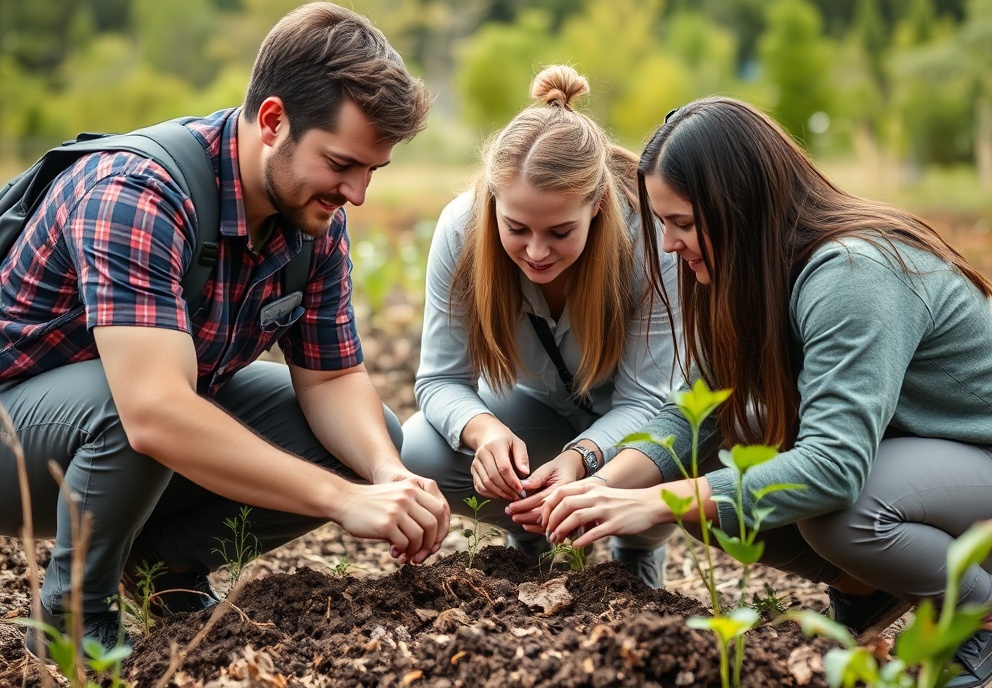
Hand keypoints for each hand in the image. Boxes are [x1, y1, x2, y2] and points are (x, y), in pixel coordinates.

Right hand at [334, 477, 448, 564]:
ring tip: (407, 555)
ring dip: (415, 549)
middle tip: (421, 553)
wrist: (344, 501)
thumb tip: (432, 536)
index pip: (439, 510)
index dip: (439, 528)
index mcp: (412, 489)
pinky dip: (402, 551)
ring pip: (419, 536)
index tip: (432, 541)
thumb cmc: (371, 503)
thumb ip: (414, 508)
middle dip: (429, 543)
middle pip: (432, 524)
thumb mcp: (396, 496)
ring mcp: (396, 510)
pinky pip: (404, 542)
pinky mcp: (385, 524)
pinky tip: (394, 551)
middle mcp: (407, 497)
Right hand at [470, 426, 529, 501]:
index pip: (503, 467)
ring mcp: (476, 462)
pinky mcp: (473, 470)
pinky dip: (489, 494)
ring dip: (498, 493)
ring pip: (485, 483)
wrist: (487, 435)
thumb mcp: (518, 443)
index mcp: (496, 445)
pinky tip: (499, 495)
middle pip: (493, 477)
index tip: (520, 488)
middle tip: (516, 495)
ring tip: (509, 496)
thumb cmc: (505, 440)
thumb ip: (522, 457)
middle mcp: (483, 454)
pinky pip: (479, 486)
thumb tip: (525, 472)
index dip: (512, 480)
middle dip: (506, 489)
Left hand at [504, 451, 583, 533]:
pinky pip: (549, 526)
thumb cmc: (559, 468)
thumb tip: (523, 486)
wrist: (572, 470)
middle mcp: (564, 502)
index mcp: (561, 489)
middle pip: (543, 515)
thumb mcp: (548, 468)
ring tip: (517, 519)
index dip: (524, 505)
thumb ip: (537, 477)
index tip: (512, 507)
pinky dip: (537, 527)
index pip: (540, 500)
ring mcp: (564, 511)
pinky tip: (527, 525)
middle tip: (511, 515)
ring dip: (529, 522)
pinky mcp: (562, 516)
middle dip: (525, 516)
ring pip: (546, 523)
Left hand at [541, 482, 665, 548]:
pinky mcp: (615, 524)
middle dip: (552, 521)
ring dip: (562, 531)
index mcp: (589, 487)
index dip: (547, 507)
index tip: (544, 521)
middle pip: (564, 504)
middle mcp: (595, 496)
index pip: (559, 492)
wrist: (648, 504)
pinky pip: (594, 532)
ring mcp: (605, 510)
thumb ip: (581, 499)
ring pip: (576, 517)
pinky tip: (575, 546)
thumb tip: (560, 514)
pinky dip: (581, 540)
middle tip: (549, 534)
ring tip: (557, 541)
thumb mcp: (599, 494)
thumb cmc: (621, 502)